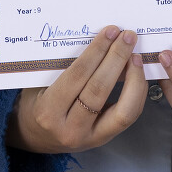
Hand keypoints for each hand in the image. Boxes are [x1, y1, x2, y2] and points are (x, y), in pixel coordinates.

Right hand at [5, 25, 146, 153]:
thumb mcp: (40, 84)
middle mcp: (69, 129)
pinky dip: (136, 93)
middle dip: (117, 58)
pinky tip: (136, 75)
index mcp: (48, 111)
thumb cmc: (36, 104)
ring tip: (135, 56)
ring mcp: (89, 138)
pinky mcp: (104, 139)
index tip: (110, 32)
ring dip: (133, 78)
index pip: (77, 75)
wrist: (35, 138)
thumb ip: (65, 67)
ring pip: (122, 110)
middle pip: (100, 90)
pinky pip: (127, 116)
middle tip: (127, 37)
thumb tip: (100, 42)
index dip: (97, 51)